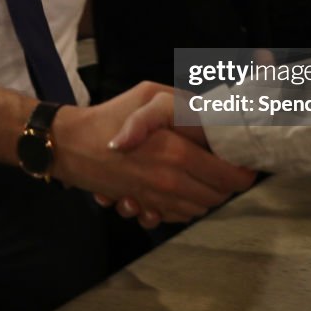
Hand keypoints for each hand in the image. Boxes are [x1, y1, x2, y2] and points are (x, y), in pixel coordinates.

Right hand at [51, 83, 255, 225]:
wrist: (68, 146)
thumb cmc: (108, 117)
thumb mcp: (148, 95)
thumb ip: (184, 104)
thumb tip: (214, 116)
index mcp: (178, 153)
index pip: (230, 176)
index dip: (243, 170)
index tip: (242, 160)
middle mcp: (171, 183)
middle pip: (219, 195)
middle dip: (224, 181)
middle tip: (219, 162)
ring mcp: (156, 200)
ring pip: (199, 208)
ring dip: (203, 193)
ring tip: (196, 172)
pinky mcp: (143, 208)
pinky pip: (177, 216)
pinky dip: (181, 205)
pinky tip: (173, 185)